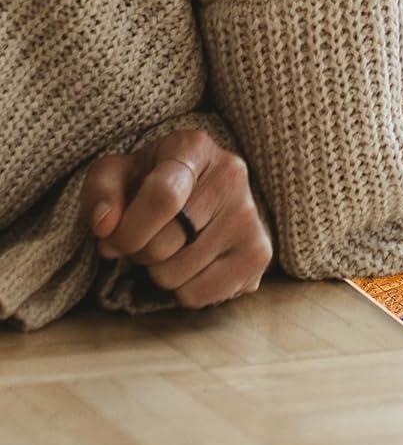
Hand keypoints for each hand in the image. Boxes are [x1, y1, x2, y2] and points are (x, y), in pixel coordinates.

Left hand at [78, 127, 273, 309]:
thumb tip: (105, 225)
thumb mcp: (116, 174)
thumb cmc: (149, 182)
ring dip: (159, 271)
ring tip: (170, 248)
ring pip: (177, 274)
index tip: (111, 239)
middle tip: (144, 238)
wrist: (200, 191)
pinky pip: (200, 296)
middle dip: (138, 252)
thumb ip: (100, 192)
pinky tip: (192, 264)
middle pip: (164, 244)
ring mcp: (250, 216)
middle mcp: (232, 176)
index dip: (128, 230)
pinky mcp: (259, 254)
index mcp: (195, 148)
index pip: (164, 196)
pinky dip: (183, 290)